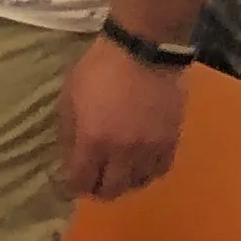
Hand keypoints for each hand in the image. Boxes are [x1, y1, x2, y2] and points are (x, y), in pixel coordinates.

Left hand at [59, 36, 184, 202]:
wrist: (144, 50)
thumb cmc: (99, 68)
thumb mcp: (69, 96)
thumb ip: (68, 132)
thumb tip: (69, 157)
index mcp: (93, 140)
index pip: (81, 181)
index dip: (73, 186)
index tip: (70, 183)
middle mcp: (123, 152)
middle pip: (111, 190)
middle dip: (97, 190)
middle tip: (93, 181)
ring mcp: (150, 148)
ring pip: (137, 184)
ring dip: (123, 182)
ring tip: (116, 172)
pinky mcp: (172, 140)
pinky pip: (159, 170)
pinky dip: (146, 173)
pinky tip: (139, 164)